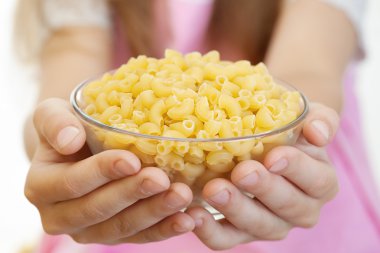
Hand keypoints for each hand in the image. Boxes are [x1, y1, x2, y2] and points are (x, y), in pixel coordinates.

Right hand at [25, 98, 193, 243]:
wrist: (81, 149)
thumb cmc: (70, 128)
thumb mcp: (53, 114)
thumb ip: (53, 122)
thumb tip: (70, 140)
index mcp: (41, 187)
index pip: (72, 182)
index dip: (102, 172)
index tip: (132, 160)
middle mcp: (61, 216)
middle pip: (99, 210)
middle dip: (133, 194)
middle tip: (162, 179)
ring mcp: (89, 230)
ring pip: (122, 227)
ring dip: (154, 213)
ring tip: (181, 196)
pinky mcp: (114, 235)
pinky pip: (140, 237)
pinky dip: (164, 229)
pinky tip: (186, 219)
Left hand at [186, 103, 339, 249]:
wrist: (266, 143)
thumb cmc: (288, 130)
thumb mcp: (307, 118)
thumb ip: (320, 121)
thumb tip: (318, 132)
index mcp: (321, 182)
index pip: (316, 180)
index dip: (296, 169)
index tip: (273, 156)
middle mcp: (302, 209)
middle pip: (288, 207)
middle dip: (263, 189)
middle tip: (241, 172)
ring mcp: (272, 225)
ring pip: (258, 227)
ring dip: (235, 209)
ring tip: (213, 189)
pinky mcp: (243, 233)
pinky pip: (227, 239)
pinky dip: (211, 231)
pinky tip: (194, 215)